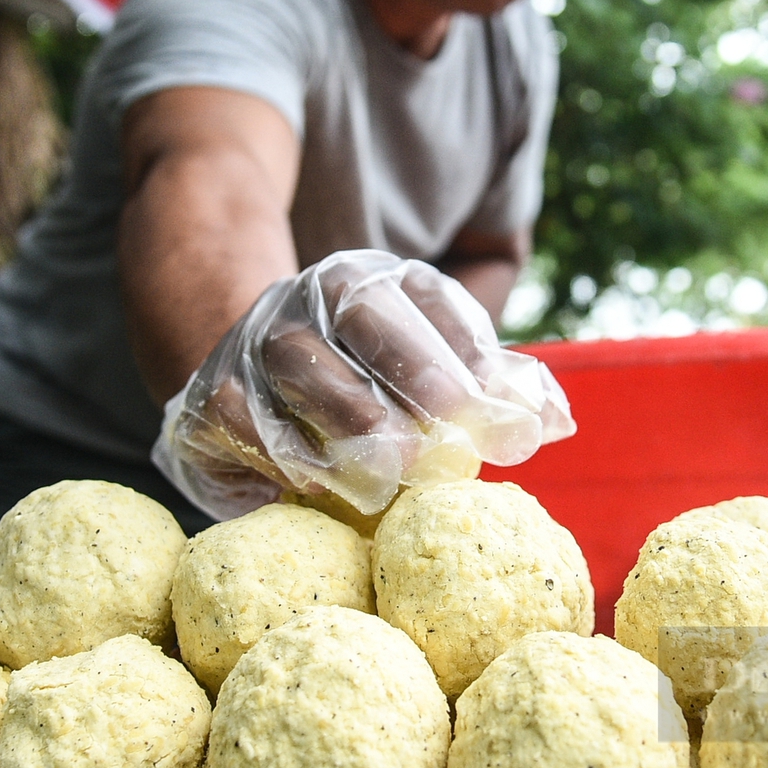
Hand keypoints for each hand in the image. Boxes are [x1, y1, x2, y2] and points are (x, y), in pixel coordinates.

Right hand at [152, 250, 574, 518]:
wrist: (240, 372)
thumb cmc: (358, 383)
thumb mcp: (427, 370)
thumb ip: (489, 389)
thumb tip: (555, 421)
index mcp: (378, 280)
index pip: (431, 300)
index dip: (470, 354)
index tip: (506, 417)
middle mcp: (315, 295)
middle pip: (365, 314)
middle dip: (412, 370)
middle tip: (448, 437)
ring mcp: (258, 337)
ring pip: (300, 362)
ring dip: (347, 417)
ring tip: (389, 471)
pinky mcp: (212, 391)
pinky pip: (245, 418)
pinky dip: (280, 454)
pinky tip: (318, 488)